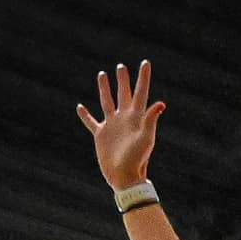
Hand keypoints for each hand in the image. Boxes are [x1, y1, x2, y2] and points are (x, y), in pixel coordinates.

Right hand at [78, 60, 164, 191]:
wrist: (125, 177)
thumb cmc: (138, 159)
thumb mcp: (146, 138)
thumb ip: (151, 119)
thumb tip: (161, 104)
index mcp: (136, 117)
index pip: (141, 92)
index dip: (143, 77)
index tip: (146, 62)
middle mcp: (124, 118)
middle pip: (123, 94)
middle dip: (123, 80)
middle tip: (121, 67)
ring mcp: (112, 126)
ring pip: (107, 102)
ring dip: (105, 89)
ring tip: (103, 75)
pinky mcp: (101, 135)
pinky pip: (91, 122)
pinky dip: (85, 115)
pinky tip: (80, 107)